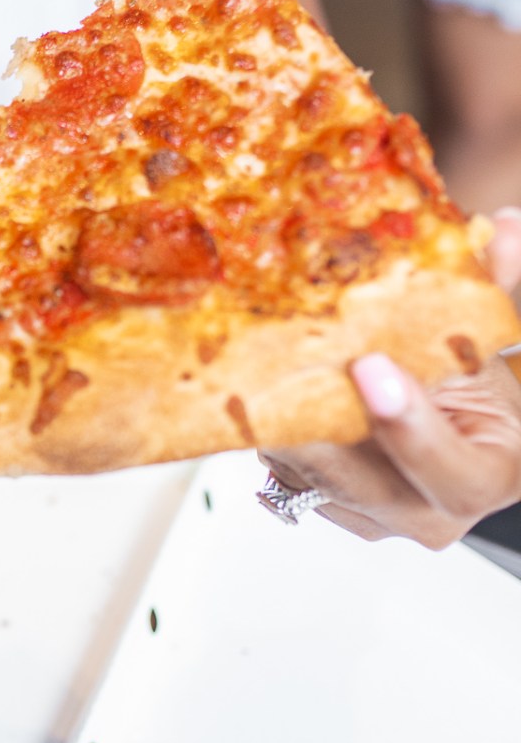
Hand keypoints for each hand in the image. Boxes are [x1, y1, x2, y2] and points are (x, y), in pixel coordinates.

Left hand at [261, 208, 520, 548]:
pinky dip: (266, 419)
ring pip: (304, 468)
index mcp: (484, 479)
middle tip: (273, 348)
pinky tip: (247, 373)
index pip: (446, 469)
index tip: (370, 365)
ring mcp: (364, 514)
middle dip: (309, 408)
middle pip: (351, 474)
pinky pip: (280, 464)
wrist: (451, 430)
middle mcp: (420, 513)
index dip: (408, 424)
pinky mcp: (316, 503)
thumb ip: (496, 289)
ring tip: (249, 349)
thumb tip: (499, 228)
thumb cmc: (479, 391)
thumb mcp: (494, 342)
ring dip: (274, 410)